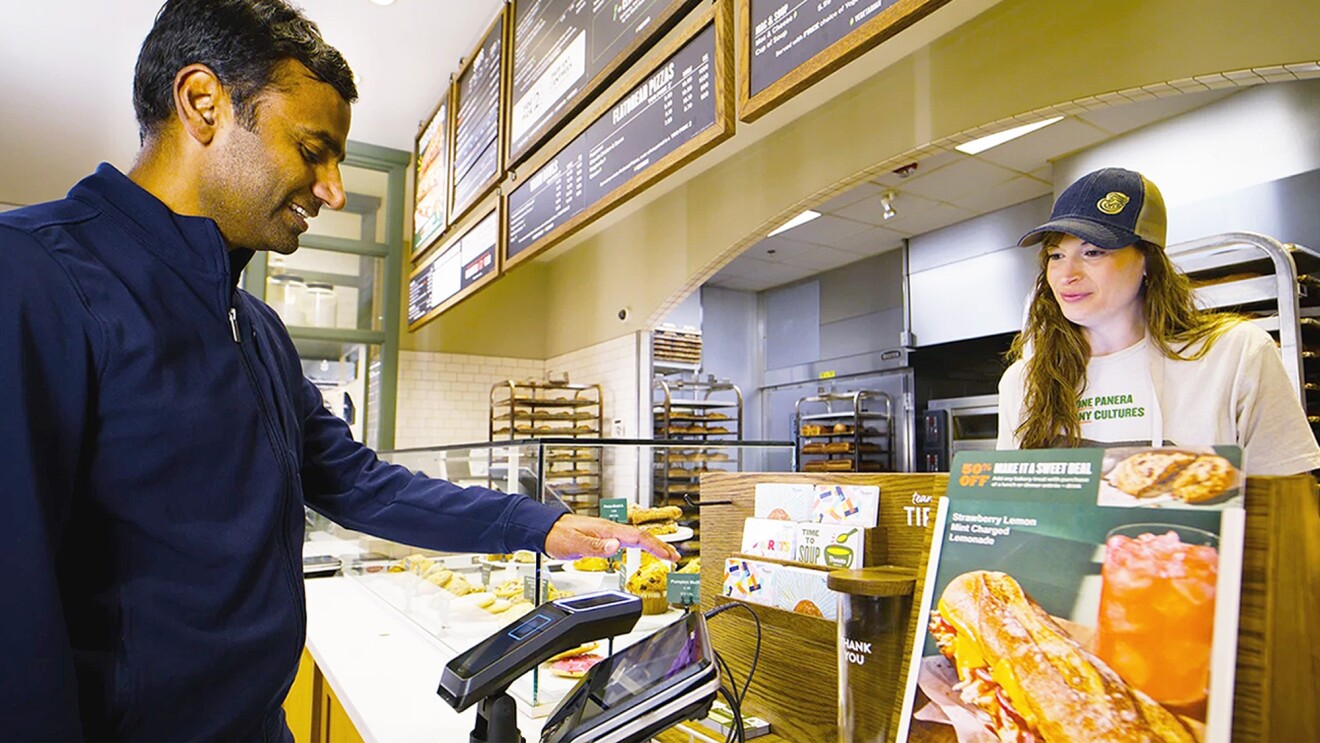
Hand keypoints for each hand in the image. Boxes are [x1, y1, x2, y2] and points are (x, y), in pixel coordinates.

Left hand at [543, 514, 680, 562]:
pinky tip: (641, 550)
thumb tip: (617, 546)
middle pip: (641, 537)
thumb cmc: (558, 535)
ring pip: (636, 538)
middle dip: (661, 546)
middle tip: (675, 557)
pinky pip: (627, 541)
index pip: (638, 538)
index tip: (671, 556)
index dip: (657, 547)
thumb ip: (597, 547)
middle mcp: (610, 530)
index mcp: (608, 530)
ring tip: (665, 554)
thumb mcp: (576, 544)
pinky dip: (640, 546)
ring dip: (652, 546)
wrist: (546, 529)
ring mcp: (608, 533)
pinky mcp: (603, 538)